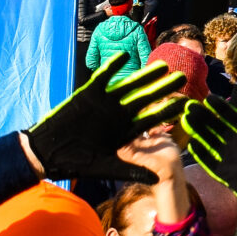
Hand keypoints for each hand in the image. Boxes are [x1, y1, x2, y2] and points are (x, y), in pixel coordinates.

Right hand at [22, 54, 191, 181]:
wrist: (49, 152)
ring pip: (129, 85)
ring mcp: (105, 103)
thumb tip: (158, 178)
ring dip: (144, 76)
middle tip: (182, 78)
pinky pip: (103, 78)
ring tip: (162, 66)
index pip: (152, 118)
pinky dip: (112, 67)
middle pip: (146, 98)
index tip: (187, 104)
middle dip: (163, 88)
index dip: (169, 111)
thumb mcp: (109, 166)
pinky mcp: (88, 94)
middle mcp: (119, 114)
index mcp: (126, 130)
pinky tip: (124, 57)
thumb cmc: (78, 162)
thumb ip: (133, 169)